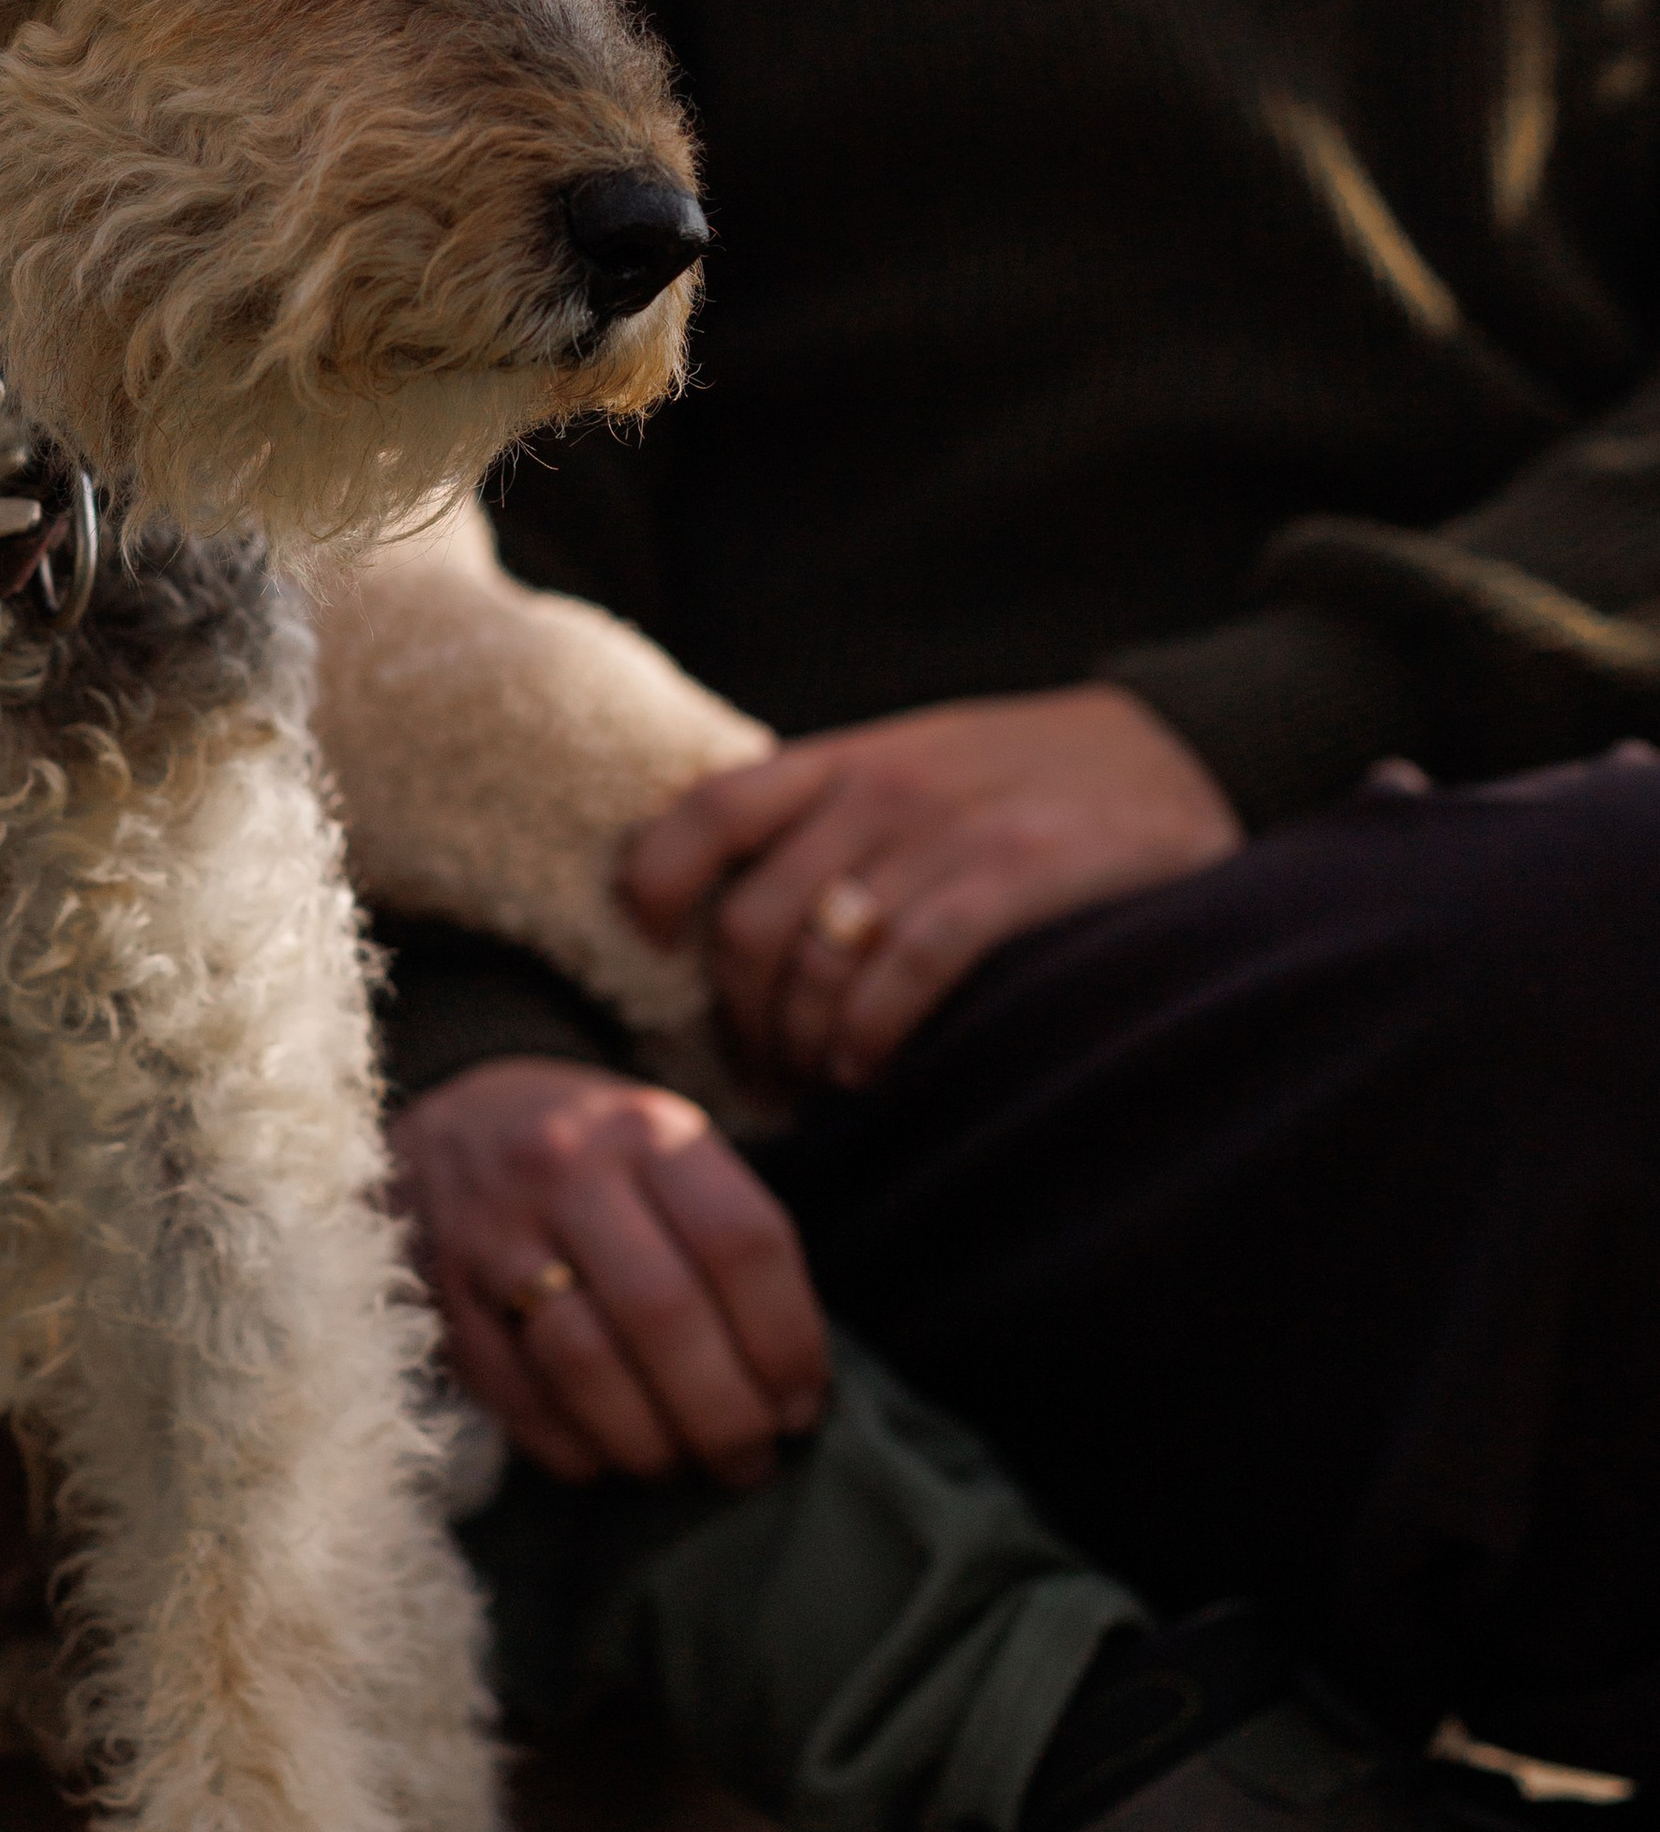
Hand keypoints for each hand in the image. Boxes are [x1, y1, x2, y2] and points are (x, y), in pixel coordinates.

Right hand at [390, 1056, 830, 1487]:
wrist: (453, 1123)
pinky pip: (517, 1399)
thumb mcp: (666, 1148)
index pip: (740, 1240)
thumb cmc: (595, 1157)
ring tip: (685, 1467)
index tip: (803, 1402)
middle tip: (752, 1459)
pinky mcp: (444, 1297)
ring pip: (585, 1365)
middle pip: (664, 1313)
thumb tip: (795, 1383)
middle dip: (724, 1411)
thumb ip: (727, 1237)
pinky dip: (575, 1449)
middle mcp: (565, 1171)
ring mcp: (493, 1234)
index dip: (786, 1338)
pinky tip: (611, 1459)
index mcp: (644, 1131)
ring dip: (651, 1442)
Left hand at [620, 683, 1239, 1086]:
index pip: (707, 813)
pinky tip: (874, 1070)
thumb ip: (828, 823)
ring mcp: (947, 828)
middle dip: (739, 1020)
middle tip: (759, 1073)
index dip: (654, 886)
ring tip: (819, 1084)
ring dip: (802, 1047)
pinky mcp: (1018, 870)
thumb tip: (724, 921)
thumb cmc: (1025, 783)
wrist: (1181, 747)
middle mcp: (881, 790)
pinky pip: (907, 968)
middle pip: (749, 922)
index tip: (651, 948)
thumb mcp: (914, 771)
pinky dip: (873, 1035)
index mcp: (844, 763)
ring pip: (818, 960)